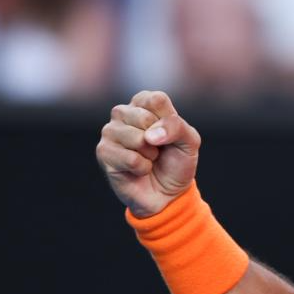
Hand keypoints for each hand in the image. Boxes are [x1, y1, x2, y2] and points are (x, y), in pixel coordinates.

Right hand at [96, 90, 200, 216]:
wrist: (168, 193)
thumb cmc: (177, 161)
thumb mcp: (190, 141)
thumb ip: (176, 127)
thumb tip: (149, 136)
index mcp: (144, 103)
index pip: (156, 99)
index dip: (169, 121)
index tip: (170, 134)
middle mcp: (123, 113)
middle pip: (145, 117)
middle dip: (160, 140)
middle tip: (158, 149)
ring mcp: (110, 132)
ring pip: (137, 139)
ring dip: (151, 155)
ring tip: (149, 159)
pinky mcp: (103, 152)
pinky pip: (130, 159)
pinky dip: (142, 168)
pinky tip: (140, 170)